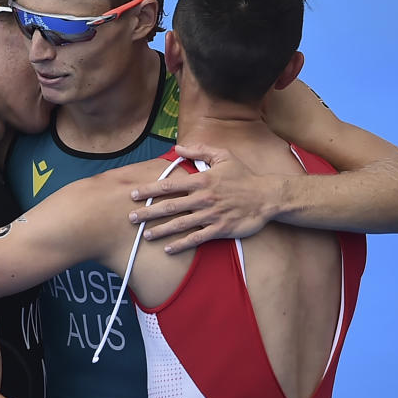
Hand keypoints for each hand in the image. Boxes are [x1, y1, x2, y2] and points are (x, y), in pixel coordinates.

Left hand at [128, 144, 277, 253]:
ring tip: (145, 234)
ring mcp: (211, 215)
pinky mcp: (220, 229)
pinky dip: (181, 245)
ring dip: (161, 230)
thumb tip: (177, 148)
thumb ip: (199, 150)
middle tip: (131, 217)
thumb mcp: (223, 156)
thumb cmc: (243, 176)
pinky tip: (168, 249)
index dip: (150, 190)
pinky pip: (196, 238)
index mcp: (202, 180)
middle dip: (148, 212)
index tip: (134, 194)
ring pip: (180, 224)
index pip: (169, 185)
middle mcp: (203, 198)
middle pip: (169, 206)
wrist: (267, 197)